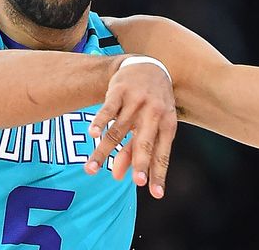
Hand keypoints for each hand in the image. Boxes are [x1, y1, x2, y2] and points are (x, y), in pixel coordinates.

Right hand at [84, 59, 175, 198]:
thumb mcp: (151, 125)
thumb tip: (119, 177)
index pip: (162, 153)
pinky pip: (108, 109)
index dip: (159, 173)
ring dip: (104, 151)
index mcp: (167, 124)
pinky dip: (100, 122)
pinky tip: (92, 134)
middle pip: (144, 142)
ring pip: (118, 130)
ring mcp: (136, 101)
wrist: (146, 65)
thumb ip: (135, 150)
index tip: (155, 194)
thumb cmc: (150, 104)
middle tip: (135, 182)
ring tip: (91, 170)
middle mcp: (154, 113)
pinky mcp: (119, 91)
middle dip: (139, 163)